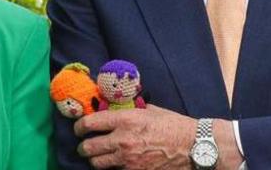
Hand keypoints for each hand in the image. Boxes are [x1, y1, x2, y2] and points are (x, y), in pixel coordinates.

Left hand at [75, 105, 193, 169]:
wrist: (191, 146)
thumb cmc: (173, 125)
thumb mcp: (150, 110)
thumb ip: (130, 110)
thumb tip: (114, 107)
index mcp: (125, 120)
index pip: (90, 123)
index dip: (79, 126)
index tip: (79, 128)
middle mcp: (122, 140)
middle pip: (87, 147)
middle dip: (83, 146)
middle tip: (85, 145)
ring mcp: (127, 160)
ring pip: (96, 163)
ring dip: (94, 159)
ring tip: (98, 156)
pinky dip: (111, 167)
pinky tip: (115, 163)